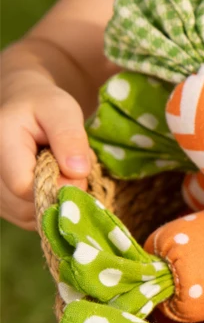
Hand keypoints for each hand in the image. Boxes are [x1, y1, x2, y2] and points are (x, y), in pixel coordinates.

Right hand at [0, 81, 91, 229]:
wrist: (22, 104)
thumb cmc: (43, 105)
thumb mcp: (62, 110)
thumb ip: (70, 138)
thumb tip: (78, 172)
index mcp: (1, 144)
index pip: (23, 186)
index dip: (56, 187)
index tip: (75, 171)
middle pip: (24, 206)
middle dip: (57, 195)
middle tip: (69, 170)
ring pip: (26, 215)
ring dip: (52, 202)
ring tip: (57, 173)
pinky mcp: (0, 199)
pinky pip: (25, 217)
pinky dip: (44, 206)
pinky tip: (49, 183)